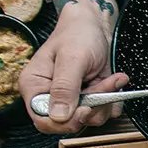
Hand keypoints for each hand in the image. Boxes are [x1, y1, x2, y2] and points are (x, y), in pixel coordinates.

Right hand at [21, 7, 127, 133]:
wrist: (94, 25)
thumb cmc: (78, 34)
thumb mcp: (72, 58)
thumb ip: (64, 87)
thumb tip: (58, 116)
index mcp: (34, 86)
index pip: (43, 121)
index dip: (65, 121)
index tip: (85, 107)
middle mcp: (49, 96)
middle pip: (69, 122)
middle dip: (91, 107)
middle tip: (101, 85)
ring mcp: (70, 99)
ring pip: (90, 119)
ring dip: (105, 101)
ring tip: (110, 79)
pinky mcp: (88, 98)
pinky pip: (103, 112)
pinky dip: (113, 99)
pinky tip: (113, 80)